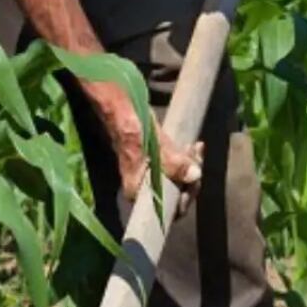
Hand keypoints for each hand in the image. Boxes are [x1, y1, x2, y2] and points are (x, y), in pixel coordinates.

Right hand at [81, 82, 203, 216]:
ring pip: (176, 180)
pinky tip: (191, 146)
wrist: (110, 97)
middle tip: (196, 154)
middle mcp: (141, 185)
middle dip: (191, 177)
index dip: (186, 196)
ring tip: (195, 147)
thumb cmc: (124, 116)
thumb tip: (193, 176)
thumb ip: (168, 158)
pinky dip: (185, 159)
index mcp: (137, 187)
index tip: (196, 177)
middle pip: (175, 195)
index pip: (168, 209)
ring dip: (190, 166)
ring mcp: (147, 172)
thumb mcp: (148, 137)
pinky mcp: (150, 159)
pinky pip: (173, 167)